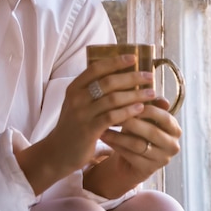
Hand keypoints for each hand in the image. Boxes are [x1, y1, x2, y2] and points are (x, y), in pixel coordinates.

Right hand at [46, 54, 157, 177]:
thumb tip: (121, 76)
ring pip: (113, 99)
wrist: (59, 152)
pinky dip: (128, 111)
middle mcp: (76, 98)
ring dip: (135, 94)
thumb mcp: (78, 104)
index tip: (133, 58)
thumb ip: (93, 91)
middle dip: (131, 77)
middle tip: (149, 76)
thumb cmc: (74, 125)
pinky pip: (112, 117)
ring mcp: (82, 114)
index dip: (115, 61)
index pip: (96, 68)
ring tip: (151, 93)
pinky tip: (141, 109)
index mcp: (74, 87)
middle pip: (108, 81)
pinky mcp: (89, 130)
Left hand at [98, 98, 181, 187]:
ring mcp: (162, 160)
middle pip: (151, 131)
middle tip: (110, 110)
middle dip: (130, 119)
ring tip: (102, 122)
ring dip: (118, 132)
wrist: (130, 158)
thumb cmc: (136, 129)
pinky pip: (129, 155)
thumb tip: (144, 81)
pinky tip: (102, 135)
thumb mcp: (142, 114)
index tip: (126, 98)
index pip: (163, 116)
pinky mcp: (148, 170)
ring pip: (138, 143)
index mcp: (174, 128)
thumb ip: (145, 100)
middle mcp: (173, 145)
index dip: (146, 107)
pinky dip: (115, 144)